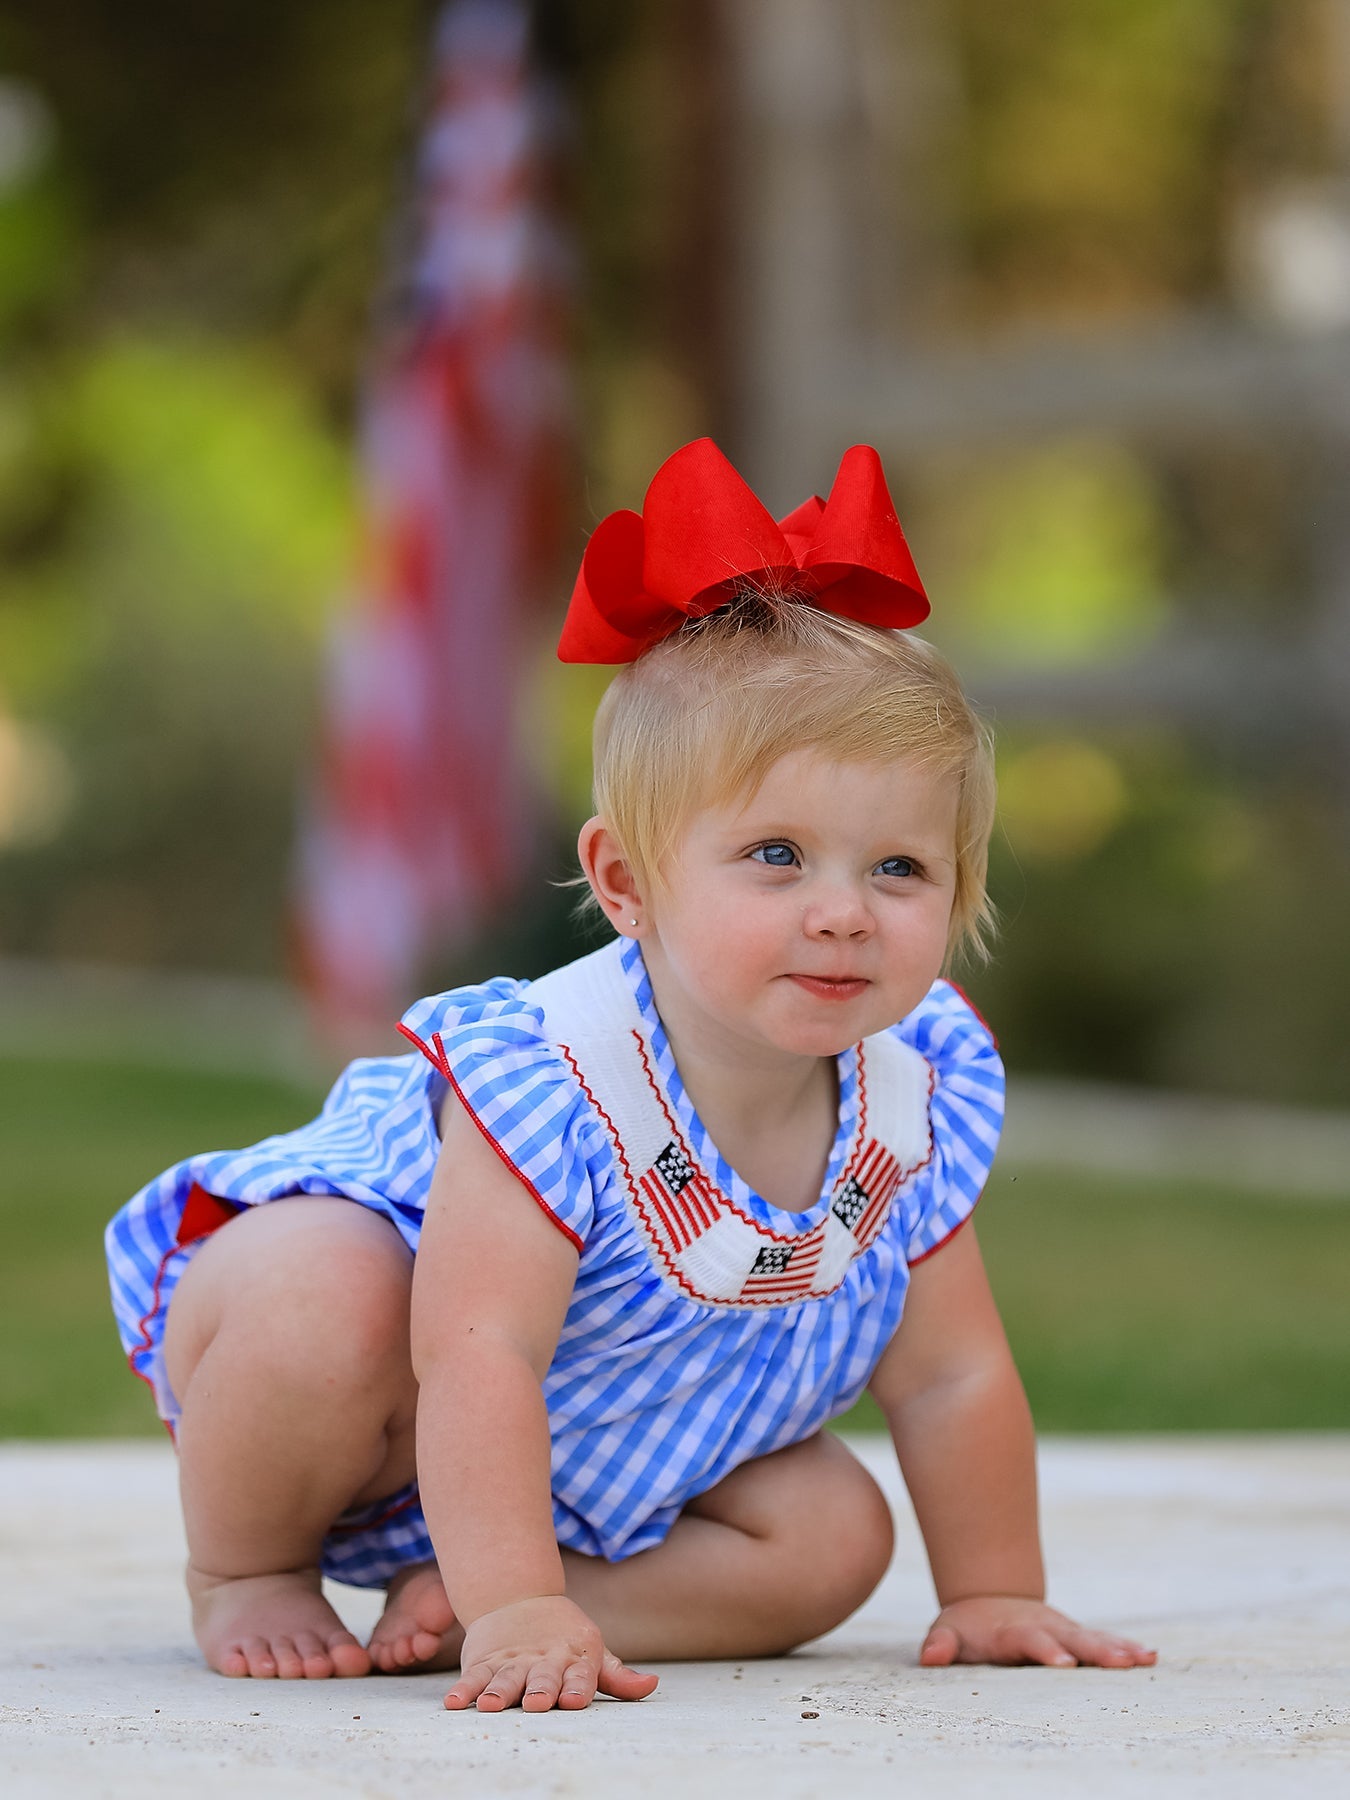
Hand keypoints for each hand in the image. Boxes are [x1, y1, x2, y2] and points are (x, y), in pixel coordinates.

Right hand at [443, 1595, 658, 1711]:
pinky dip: (464, 1689)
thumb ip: (619, 1677)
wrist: (518, 1598)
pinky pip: (474, 1676)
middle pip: (542, 1678)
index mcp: (574, 1658)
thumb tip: (653, 1685)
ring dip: (498, 1692)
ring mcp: (512, 1661)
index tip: (575, 1700)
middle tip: (537, 1703)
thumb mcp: (594, 1652)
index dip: (578, 1687)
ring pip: (505, 1678)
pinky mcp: (485, 1662)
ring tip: (490, 1704)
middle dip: (541, 1690)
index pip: (580, 1675)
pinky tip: (455, 1702)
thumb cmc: (564, 1638)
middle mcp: (543, 1661)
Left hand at [919, 1595, 1156, 1668]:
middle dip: (1095, 1650)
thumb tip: (930, 1656)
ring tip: (1146, 1658)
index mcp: (1012, 1630)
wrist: (988, 1600)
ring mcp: (1063, 1629)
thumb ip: (941, 1644)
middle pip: (1071, 1638)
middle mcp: (1044, 1626)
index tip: (1064, 1663)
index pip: (1029, 1640)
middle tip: (1121, 1662)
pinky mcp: (1077, 1636)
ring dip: (1119, 1648)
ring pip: (1093, 1638)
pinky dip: (1126, 1648)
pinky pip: (1104, 1641)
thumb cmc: (966, 1626)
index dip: (1045, 1650)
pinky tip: (1151, 1657)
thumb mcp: (947, 1631)